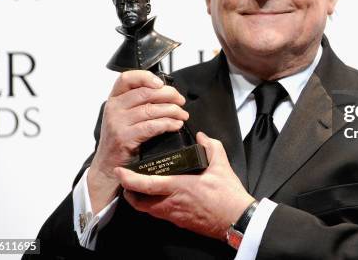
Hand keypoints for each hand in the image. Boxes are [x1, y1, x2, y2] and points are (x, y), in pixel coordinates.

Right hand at [87, 70, 188, 213]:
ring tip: (182, 114)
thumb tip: (166, 92)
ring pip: (151, 109)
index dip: (146, 77)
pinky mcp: (124, 138)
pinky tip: (176, 125)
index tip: (161, 83)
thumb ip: (139, 102)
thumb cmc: (121, 138)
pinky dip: (168, 124)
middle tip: (180, 101)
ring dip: (172, 110)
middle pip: (145, 92)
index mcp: (114, 99)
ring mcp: (118, 123)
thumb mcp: (124, 115)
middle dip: (169, 95)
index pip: (127, 78)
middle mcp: (114, 108)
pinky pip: (152, 126)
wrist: (107, 165)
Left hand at [115, 132, 255, 240]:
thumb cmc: (228, 195)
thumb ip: (210, 146)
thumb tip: (201, 136)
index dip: (130, 179)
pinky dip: (152, 205)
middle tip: (126, 180)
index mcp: (180, 187)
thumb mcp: (221, 164)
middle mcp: (172, 203)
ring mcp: (174, 215)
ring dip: (140, 199)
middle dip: (128, 191)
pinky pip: (158, 214)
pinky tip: (159, 195)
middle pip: (139, 202)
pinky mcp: (179, 222)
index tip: (121, 171)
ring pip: (147, 210)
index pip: (147, 185)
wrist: (236, 219)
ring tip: (140, 186)